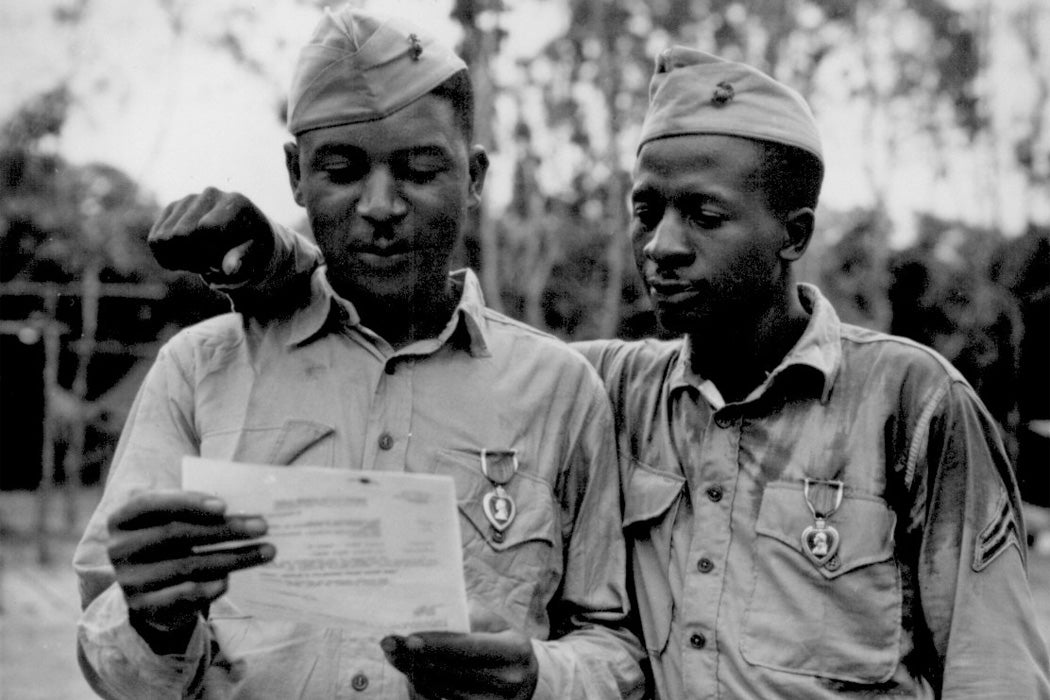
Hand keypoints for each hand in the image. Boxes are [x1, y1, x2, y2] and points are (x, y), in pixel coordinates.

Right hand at [106, 490, 274, 654]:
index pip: (152, 503)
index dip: (188, 501)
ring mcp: (129, 580)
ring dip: (233, 557)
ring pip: (188, 565)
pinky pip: (184, 594)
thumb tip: (245, 509)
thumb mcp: (176, 522)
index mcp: (123, 518)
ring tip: (266, 551)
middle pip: (177, 534)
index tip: (225, 506)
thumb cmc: (173, 544)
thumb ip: (198, 512)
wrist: (155, 592)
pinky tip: (230, 580)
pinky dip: (211, 586)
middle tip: (262, 527)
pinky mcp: (143, 607)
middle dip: (225, 529)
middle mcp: (119, 548)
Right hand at [148, 188, 274, 278]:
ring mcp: (189, 199)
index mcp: (236, 203)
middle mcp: (211, 194)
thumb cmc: (256, 252)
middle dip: (195, 258)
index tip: (227, 262)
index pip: (205, 229)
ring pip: (163, 239)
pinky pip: (155, 241)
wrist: (248, 241)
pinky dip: (169, 257)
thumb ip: (245, 262)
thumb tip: (229, 269)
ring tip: (205, 256)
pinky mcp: (172, 209)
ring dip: (182, 259)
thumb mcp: (258, 260)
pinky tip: (190, 255)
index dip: (211, 255)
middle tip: (215, 261)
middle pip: (180, 235)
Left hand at [380, 608, 538, 699]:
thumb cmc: (501, 640)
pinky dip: (425, 691)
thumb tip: (429, 611)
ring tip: (396, 657)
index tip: (408, 638)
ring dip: (415, 674)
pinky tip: (411, 676)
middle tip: (390, 645)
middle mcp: (509, 679)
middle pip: (453, 672)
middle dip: (417, 658)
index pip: (470, 647)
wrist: (524, 675)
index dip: (437, 644)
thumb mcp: (495, 623)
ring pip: (445, 691)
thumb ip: (469, 616)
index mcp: (515, 649)